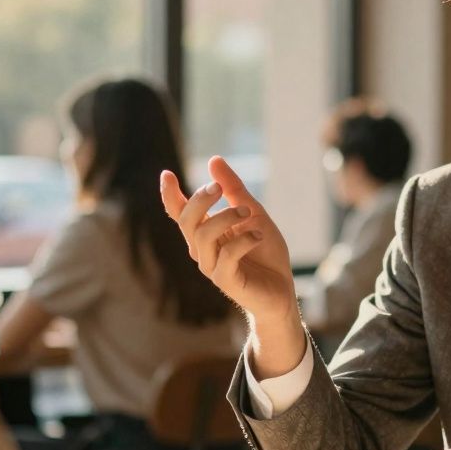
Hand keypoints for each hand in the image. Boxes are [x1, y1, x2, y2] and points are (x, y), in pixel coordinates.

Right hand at [160, 155, 296, 322]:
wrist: (283, 289)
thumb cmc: (266, 253)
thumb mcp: (253, 213)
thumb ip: (234, 189)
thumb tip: (213, 160)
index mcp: (206, 233)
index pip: (180, 214)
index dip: (170, 196)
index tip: (167, 174)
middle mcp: (203, 250)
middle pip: (187, 221)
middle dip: (200, 199)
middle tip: (219, 187)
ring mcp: (212, 267)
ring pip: (203, 236)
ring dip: (226, 217)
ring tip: (248, 212)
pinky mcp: (226, 282)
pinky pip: (226, 256)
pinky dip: (243, 241)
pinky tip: (259, 237)